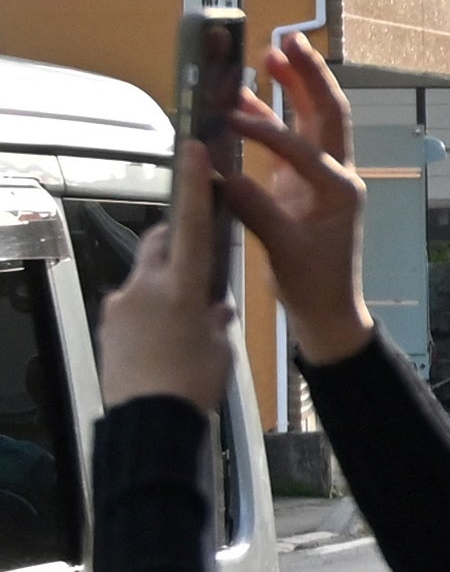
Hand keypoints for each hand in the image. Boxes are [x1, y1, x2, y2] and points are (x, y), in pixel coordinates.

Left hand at [100, 144, 237, 408]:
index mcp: (181, 288)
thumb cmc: (194, 386)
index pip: (189, 223)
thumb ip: (215, 316)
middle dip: (177, 240)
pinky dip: (150, 312)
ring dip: (165, 285)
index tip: (192, 148)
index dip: (193, 184)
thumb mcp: (219, 348)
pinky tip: (165, 341)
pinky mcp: (108, 324)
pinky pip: (132, 305)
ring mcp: (120, 305)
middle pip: (159, 242)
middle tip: (199, 255)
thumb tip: (213, 306)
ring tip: (185, 320)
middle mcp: (145, 287)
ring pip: (146, 276)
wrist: (149, 423)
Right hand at [201, 33, 371, 365]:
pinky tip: (246, 99)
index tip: (230, 117)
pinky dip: (271, 119)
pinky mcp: (306, 184)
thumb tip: (221, 177)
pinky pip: (291, 141)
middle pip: (328, 112)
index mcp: (339, 190)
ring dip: (296, 86)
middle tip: (289, 38)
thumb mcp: (284, 249)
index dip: (266, 131)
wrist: (328, 309)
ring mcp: (323, 177)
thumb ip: (256, 211)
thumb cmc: (314, 283)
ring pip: (313, 120)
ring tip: (270, 52)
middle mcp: (338, 176)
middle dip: (310, 74)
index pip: (303, 148)